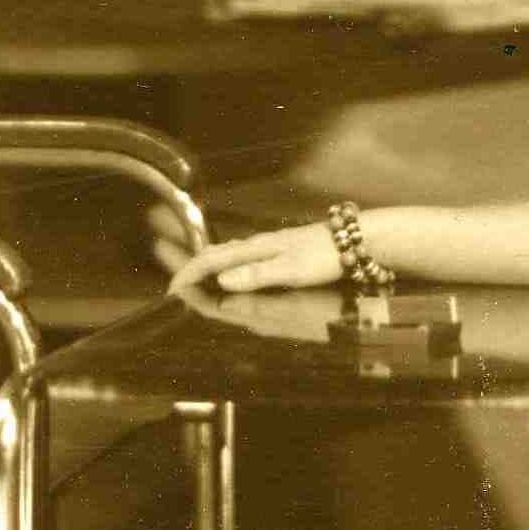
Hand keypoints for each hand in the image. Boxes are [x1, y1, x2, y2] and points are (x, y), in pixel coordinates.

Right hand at [167, 220, 346, 319]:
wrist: (356, 239)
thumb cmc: (325, 255)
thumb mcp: (291, 269)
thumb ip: (257, 274)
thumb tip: (222, 279)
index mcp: (255, 248)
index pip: (211, 259)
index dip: (189, 273)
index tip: (172, 290)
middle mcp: (257, 245)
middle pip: (215, 255)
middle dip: (192, 270)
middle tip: (177, 289)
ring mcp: (268, 247)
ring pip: (227, 256)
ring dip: (207, 269)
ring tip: (195, 284)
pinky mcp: (279, 251)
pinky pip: (241, 259)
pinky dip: (226, 268)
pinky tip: (231, 275)